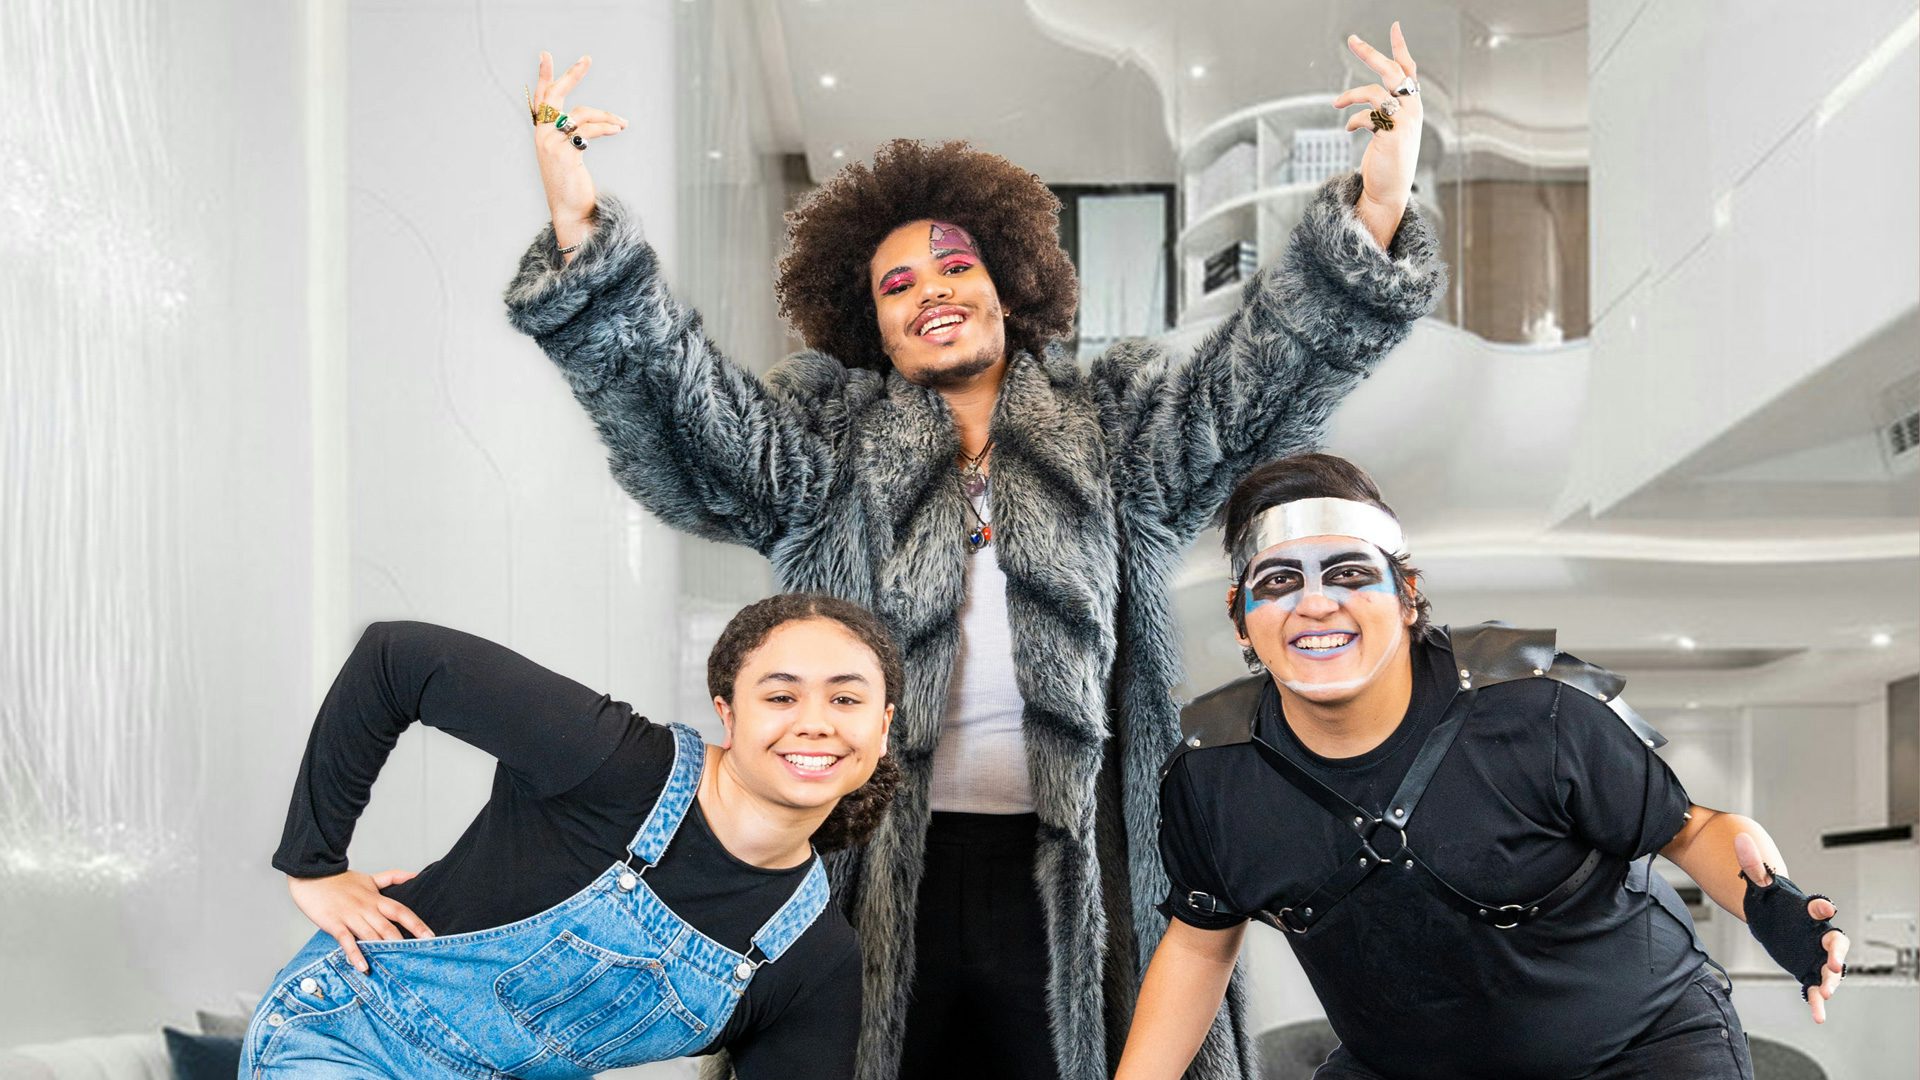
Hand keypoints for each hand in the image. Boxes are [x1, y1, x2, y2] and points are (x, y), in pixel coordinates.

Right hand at [287, 869, 433, 973]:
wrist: (311, 874)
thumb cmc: (340, 881)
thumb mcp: (370, 877)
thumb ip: (393, 877)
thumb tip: (416, 875)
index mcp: (376, 899)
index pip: (401, 911)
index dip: (417, 924)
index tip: (430, 937)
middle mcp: (366, 908)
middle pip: (389, 927)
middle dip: (403, 942)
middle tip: (416, 957)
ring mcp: (350, 916)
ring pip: (370, 935)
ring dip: (381, 951)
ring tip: (394, 966)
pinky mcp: (333, 923)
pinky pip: (346, 940)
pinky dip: (355, 953)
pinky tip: (363, 966)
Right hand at [529, 51, 628, 237]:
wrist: (571, 212)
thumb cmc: (572, 186)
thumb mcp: (570, 156)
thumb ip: (573, 136)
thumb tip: (595, 121)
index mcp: (543, 134)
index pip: (542, 99)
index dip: (544, 77)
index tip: (546, 55)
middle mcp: (542, 136)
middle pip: (556, 96)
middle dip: (572, 75)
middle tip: (587, 59)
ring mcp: (550, 143)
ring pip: (581, 114)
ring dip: (606, 117)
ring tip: (622, 123)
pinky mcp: (564, 152)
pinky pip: (588, 130)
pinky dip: (605, 127)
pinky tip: (617, 129)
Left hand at [1334, 22, 1422, 235]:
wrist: (1389, 192)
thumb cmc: (1386, 163)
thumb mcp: (1388, 131)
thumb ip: (1383, 110)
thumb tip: (1362, 96)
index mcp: (1412, 105)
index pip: (1408, 70)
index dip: (1400, 48)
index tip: (1395, 27)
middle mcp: (1412, 109)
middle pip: (1391, 71)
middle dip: (1370, 53)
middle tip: (1351, 40)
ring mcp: (1405, 121)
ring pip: (1374, 91)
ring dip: (1350, 94)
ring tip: (1336, 103)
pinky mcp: (1392, 133)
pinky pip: (1367, 115)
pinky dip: (1354, 119)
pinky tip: (1349, 129)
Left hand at [1734, 833, 1848, 1022]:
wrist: (1771, 917)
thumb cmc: (1772, 901)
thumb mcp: (1759, 885)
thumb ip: (1752, 866)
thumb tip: (1740, 841)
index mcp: (1807, 911)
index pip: (1819, 908)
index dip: (1821, 907)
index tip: (1824, 906)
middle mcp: (1817, 933)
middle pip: (1836, 942)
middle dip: (1837, 953)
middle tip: (1834, 962)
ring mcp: (1814, 952)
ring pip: (1830, 968)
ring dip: (1831, 979)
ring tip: (1827, 992)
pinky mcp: (1807, 968)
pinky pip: (1815, 986)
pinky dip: (1817, 1001)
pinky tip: (1818, 1015)